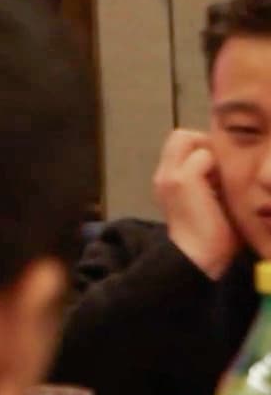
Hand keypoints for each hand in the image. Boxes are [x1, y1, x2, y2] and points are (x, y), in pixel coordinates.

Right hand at [157, 129, 239, 277]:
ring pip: (188, 137)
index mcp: (168, 182)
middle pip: (180, 136)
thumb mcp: (208, 204)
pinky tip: (221, 186)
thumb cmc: (213, 239)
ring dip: (209, 152)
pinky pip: (203, 155)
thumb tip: (232, 170)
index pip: (181, 146)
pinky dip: (215, 165)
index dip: (201, 151)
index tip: (218, 173)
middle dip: (203, 145)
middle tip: (219, 168)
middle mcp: (163, 175)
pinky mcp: (182, 179)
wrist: (199, 258)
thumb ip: (212, 185)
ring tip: (219, 177)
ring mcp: (170, 176)